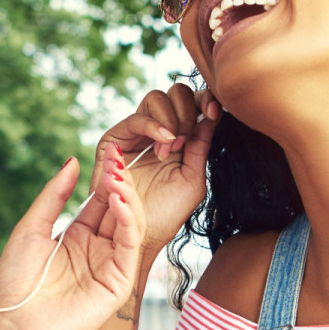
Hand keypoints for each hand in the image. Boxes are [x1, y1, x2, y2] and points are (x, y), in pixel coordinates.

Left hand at [0, 157, 142, 329]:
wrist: (14, 326)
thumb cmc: (16, 282)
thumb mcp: (31, 228)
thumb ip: (54, 195)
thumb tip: (72, 160)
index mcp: (76, 238)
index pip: (100, 201)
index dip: (107, 178)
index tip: (111, 153)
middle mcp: (96, 250)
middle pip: (119, 210)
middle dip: (120, 184)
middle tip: (118, 161)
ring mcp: (109, 267)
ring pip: (130, 226)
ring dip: (127, 199)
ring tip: (118, 178)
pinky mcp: (118, 284)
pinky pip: (130, 247)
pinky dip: (129, 222)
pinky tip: (120, 202)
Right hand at [85, 84, 219, 258]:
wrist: (138, 236)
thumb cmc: (166, 214)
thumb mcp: (193, 178)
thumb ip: (202, 145)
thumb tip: (213, 111)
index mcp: (179, 139)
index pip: (192, 104)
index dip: (204, 99)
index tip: (214, 109)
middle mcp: (157, 132)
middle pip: (175, 92)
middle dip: (187, 109)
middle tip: (188, 139)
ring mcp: (135, 134)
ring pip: (156, 98)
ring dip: (171, 119)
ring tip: (173, 148)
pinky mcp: (114, 140)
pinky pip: (136, 118)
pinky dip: (154, 125)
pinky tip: (165, 143)